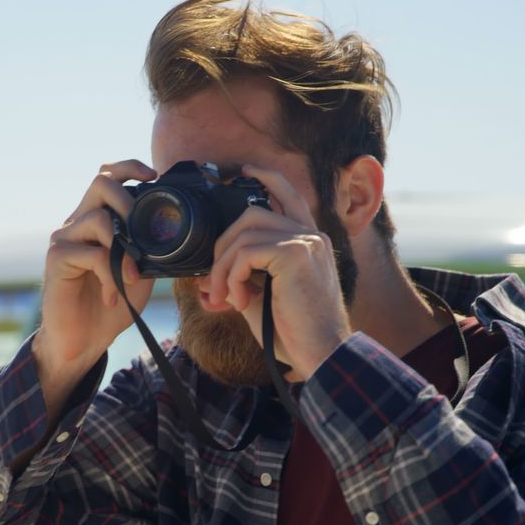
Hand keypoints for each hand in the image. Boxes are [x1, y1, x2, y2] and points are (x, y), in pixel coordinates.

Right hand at [33, 160, 156, 390]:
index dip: (129, 168)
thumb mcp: (139, 272)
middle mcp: (77, 222)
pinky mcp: (57, 259)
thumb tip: (182, 234)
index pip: (108, 176)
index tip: (153, 175)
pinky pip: (92, 253)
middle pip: (100, 182)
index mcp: (97, 220)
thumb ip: (150, 250)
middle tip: (142, 232)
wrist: (83, 340)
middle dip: (129, 201)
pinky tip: (113, 296)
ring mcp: (65, 239)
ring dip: (125, 248)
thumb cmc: (110, 305)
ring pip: (99, 218)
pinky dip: (110, 275)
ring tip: (131, 277)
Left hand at [204, 165, 351, 380]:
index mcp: (308, 241)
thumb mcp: (261, 297)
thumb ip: (241, 278)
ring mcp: (305, 242)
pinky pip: (246, 252)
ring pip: (243, 234)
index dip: (266, 178)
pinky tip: (239, 300)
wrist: (319, 354)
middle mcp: (311, 236)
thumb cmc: (292, 332)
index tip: (243, 171)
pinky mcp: (296, 255)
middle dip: (222, 245)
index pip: (288, 195)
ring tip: (227, 298)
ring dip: (223, 268)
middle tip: (216, 283)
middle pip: (251, 214)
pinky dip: (232, 276)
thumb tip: (206, 277)